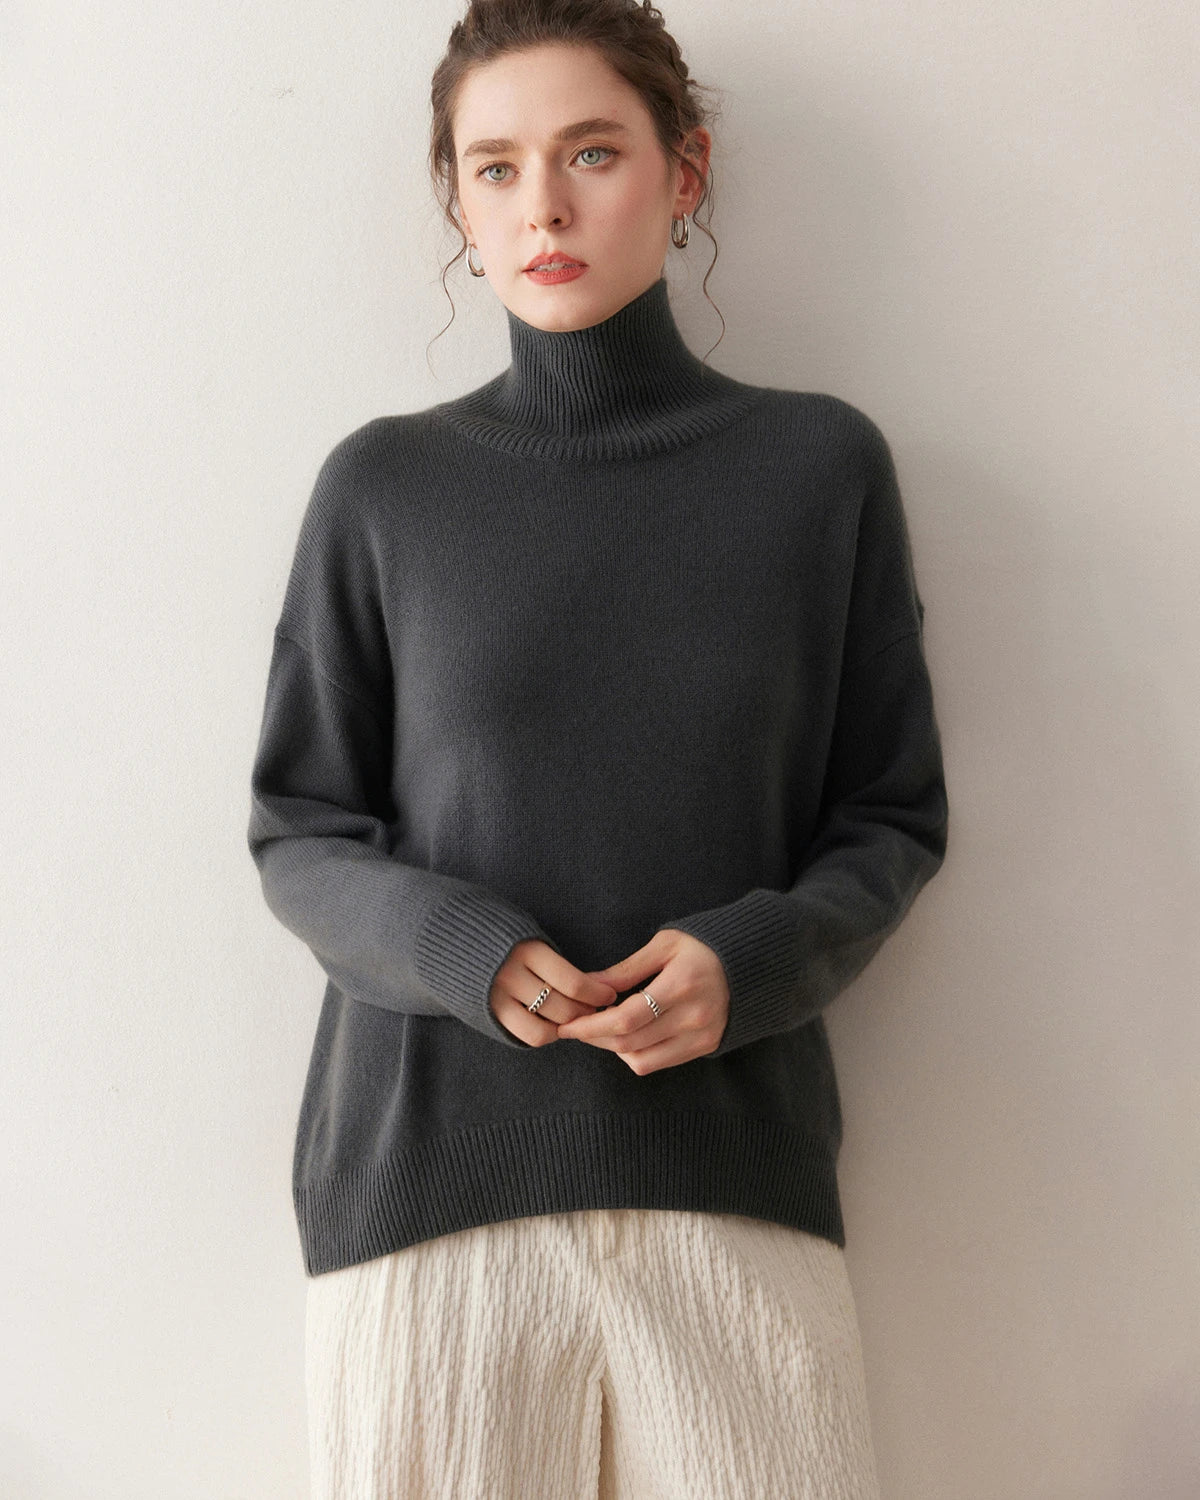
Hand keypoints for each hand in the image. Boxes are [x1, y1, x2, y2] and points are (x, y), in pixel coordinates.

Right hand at [489, 939, 617, 1046]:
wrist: (449, 936)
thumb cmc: (498, 933)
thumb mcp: (527, 934)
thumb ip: (553, 959)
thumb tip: (594, 983)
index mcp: (527, 951)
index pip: (573, 982)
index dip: (596, 993)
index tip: (609, 994)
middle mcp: (512, 976)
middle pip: (563, 1008)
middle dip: (586, 1012)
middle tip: (594, 1009)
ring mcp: (497, 999)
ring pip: (547, 1028)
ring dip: (567, 1027)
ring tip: (573, 1018)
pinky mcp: (489, 1015)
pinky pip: (527, 1036)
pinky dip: (545, 1034)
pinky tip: (551, 1024)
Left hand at [555, 929, 729, 1073]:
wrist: (753, 962)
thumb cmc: (703, 946)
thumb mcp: (664, 945)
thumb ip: (625, 970)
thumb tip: (587, 986)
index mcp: (681, 984)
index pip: (626, 1019)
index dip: (591, 1026)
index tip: (568, 1025)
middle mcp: (694, 1016)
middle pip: (630, 1043)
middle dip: (595, 1039)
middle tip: (575, 1027)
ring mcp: (702, 1036)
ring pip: (642, 1060)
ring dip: (614, 1049)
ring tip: (601, 1029)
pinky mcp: (706, 1047)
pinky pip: (660, 1062)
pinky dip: (636, 1054)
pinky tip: (628, 1035)